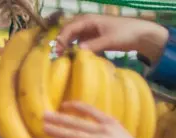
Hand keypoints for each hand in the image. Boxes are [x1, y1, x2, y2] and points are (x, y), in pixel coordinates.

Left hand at [43, 102, 171, 137]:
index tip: (62, 105)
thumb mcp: (119, 137)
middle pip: (77, 122)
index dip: (75, 106)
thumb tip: (86, 133)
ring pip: (75, 135)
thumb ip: (104, 133)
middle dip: (59, 119)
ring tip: (44, 128)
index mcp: (111, 122)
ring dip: (58, 131)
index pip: (90, 109)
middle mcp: (106, 129)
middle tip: (43, 115)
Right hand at [55, 14, 169, 63]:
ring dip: (66, 44)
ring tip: (62, 56)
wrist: (141, 35)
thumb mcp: (110, 40)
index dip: (62, 39)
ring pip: (72, 36)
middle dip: (61, 41)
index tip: (58, 51)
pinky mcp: (92, 37)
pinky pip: (78, 41)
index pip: (69, 28)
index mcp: (89, 20)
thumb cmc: (126, 33)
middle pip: (68, 30)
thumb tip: (78, 51)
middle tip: (57, 55)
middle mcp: (86, 23)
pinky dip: (73, 47)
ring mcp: (89, 30)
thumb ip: (94, 45)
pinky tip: (72, 55)